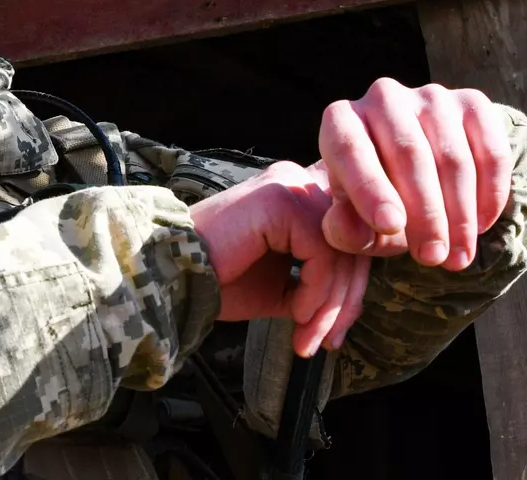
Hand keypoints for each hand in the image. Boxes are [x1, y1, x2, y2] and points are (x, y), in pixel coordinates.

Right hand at [190, 162, 371, 356]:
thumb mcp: (282, 285)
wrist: (173, 277)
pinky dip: (315, 290)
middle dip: (345, 302)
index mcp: (298, 196)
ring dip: (329, 305)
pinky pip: (323, 252)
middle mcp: (297, 181)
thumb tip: (352, 305)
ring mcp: (289, 185)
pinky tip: (293, 311)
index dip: (350, 289)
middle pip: (353, 243)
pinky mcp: (280, 200)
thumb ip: (317, 283)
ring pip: (343, 250)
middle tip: (326, 343)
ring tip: (307, 337)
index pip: (350, 238)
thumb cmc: (220, 281)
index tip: (332, 334)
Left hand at [315, 79, 513, 270]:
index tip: (390, 226)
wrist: (418, 176)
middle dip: (425, 214)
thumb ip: (345, 230)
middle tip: (433, 257)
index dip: (371, 188)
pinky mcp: (472, 103)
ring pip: (452, 158)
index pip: (351, 149)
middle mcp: (383, 97)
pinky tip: (480, 226)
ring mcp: (430, 96)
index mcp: (341, 119)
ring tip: (456, 255)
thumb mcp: (354, 222)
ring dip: (459, 213)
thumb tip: (346, 228)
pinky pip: (490, 151)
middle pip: (409, 154)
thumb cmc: (377, 203)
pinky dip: (490, 193)